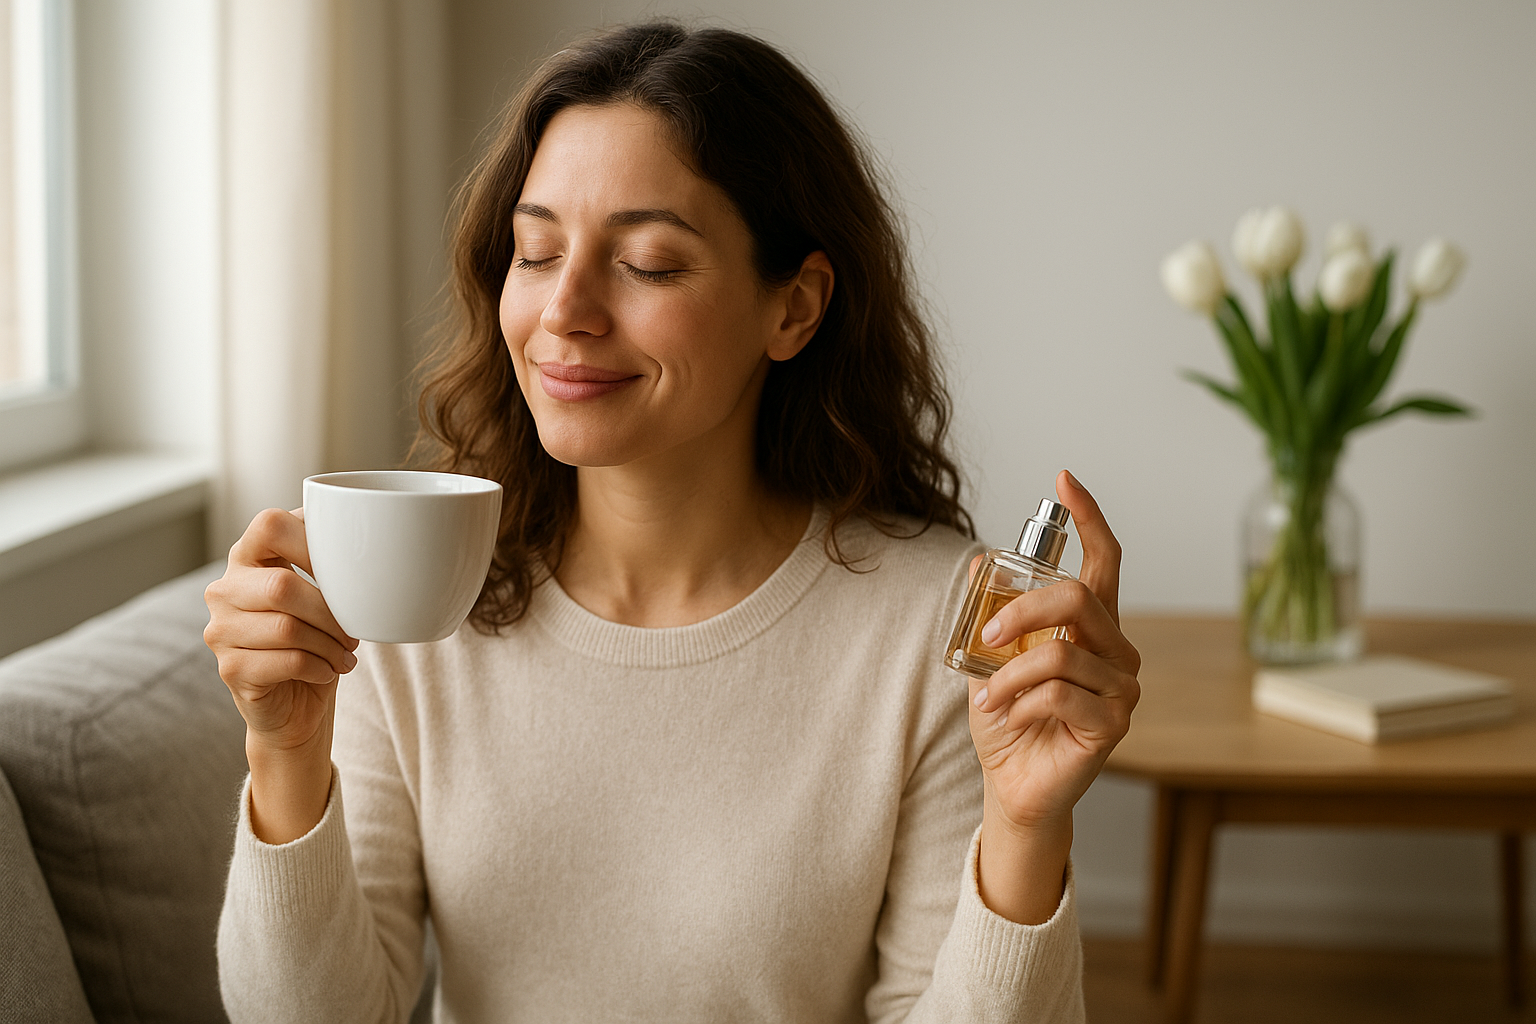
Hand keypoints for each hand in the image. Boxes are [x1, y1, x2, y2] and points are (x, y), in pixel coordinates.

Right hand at [203, 508, 358, 840]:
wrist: (295, 705)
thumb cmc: (314, 638)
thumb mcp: (323, 592)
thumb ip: (330, 561)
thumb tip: (373, 543)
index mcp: (247, 556)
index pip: (270, 526)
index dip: (313, 543)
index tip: (347, 571)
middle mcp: (224, 590)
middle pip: (282, 586)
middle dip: (330, 612)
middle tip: (352, 632)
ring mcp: (221, 630)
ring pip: (287, 627)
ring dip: (330, 644)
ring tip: (345, 653)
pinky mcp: (231, 669)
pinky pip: (288, 661)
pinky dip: (321, 667)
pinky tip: (329, 671)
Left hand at [966, 470, 1140, 920]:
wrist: (1013, 783)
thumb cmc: (1009, 719)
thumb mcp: (989, 658)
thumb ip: (991, 615)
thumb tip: (979, 561)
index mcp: (1092, 626)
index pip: (1104, 560)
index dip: (1088, 517)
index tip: (1064, 478)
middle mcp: (1116, 650)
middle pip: (1079, 598)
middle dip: (1022, 610)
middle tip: (984, 633)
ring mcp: (1121, 688)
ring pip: (1060, 653)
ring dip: (1008, 674)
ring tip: (987, 696)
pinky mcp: (1112, 724)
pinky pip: (1060, 695)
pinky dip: (1019, 701)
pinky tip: (1007, 716)